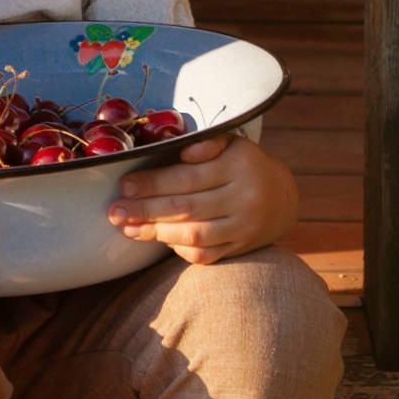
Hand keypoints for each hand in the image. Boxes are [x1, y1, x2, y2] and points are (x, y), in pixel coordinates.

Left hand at [107, 133, 299, 264]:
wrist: (283, 197)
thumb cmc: (242, 164)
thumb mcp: (231, 143)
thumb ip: (206, 143)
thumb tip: (182, 149)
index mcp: (238, 166)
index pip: (188, 177)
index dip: (153, 183)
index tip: (124, 185)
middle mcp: (245, 198)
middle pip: (187, 207)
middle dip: (145, 210)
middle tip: (115, 211)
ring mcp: (245, 227)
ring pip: (195, 235)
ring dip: (156, 233)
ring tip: (128, 229)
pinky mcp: (242, 247)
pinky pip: (207, 254)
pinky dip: (180, 249)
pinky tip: (158, 240)